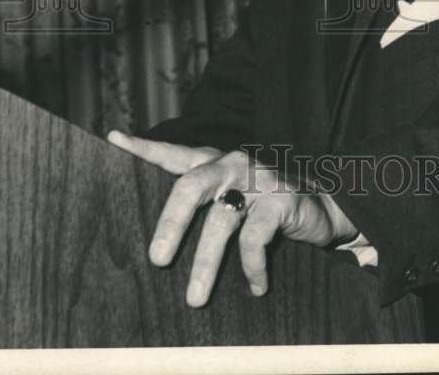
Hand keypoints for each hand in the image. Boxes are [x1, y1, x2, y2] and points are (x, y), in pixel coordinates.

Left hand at [107, 132, 356, 306]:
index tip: (113, 138)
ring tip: (195, 299)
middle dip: (171, 223)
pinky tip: (256, 288)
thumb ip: (204, 203)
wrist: (325, 205)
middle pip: (191, 186)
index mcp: (214, 163)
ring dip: (206, 264)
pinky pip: (256, 238)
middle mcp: (232, 165)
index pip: (174, 153)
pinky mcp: (281, 200)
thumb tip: (159, 242)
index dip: (144, 148)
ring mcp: (257, 180)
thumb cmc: (266, 205)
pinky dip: (253, 267)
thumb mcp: (233, 197)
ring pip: (221, 221)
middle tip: (156, 260)